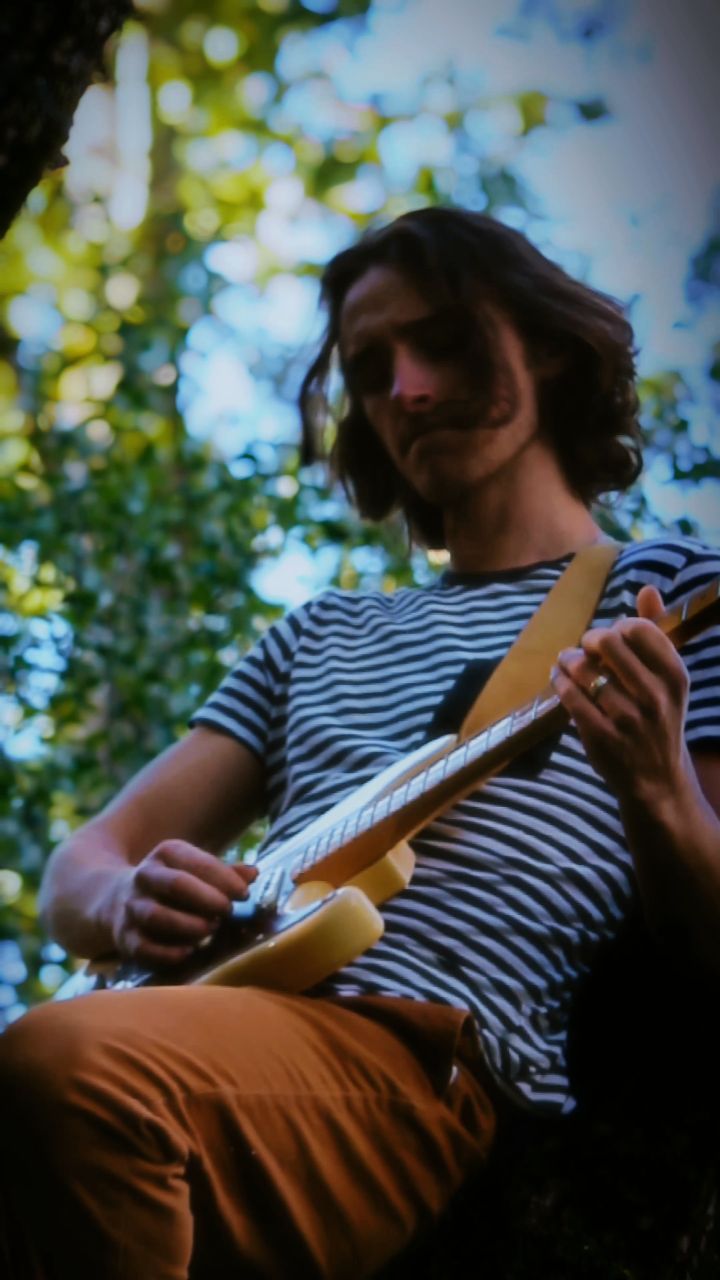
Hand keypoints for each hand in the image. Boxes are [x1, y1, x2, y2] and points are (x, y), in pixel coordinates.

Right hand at [108, 839, 257, 965]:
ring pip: (157, 916)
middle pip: (176, 884)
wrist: (114, 899)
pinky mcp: (124, 937)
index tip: (243, 893)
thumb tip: (253, 874)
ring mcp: (132, 907)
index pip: (196, 862)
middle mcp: (145, 876)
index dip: (223, 877)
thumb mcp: (195, 870)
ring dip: (188, 925)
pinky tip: (188, 953)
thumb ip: (224, 873)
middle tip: (227, 911)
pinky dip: (166, 953)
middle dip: (207, 899)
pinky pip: (143, 947)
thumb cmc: (173, 885)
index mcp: (166, 854)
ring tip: (210, 930)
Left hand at [550, 586, 692, 805]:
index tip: (612, 638)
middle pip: (607, 642)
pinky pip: (570, 697)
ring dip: (568, 660)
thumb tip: (647, 589)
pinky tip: (558, 679)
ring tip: (567, 662)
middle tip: (585, 647)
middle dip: (589, 639)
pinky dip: (559, 681)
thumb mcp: (668, 680)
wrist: (658, 780)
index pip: (639, 629)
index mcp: (675, 676)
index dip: (618, 627)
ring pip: (584, 669)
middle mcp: (655, 696)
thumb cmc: (660, 720)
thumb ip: (656, 633)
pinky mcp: (602, 738)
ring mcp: (628, 719)